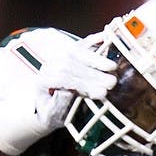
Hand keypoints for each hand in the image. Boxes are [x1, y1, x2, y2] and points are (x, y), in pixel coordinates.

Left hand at [0, 31, 116, 155]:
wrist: (48, 106)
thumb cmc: (51, 114)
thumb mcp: (50, 117)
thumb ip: (57, 106)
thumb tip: (67, 92)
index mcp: (43, 80)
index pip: (62, 78)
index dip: (83, 84)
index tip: (100, 93)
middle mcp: (50, 65)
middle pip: (71, 64)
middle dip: (93, 73)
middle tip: (111, 83)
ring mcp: (60, 56)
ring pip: (77, 51)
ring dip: (97, 58)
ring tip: (112, 68)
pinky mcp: (71, 52)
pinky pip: (82, 43)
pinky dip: (95, 40)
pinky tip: (106, 38)